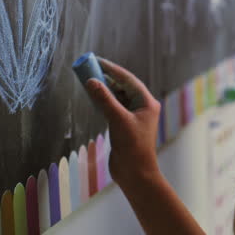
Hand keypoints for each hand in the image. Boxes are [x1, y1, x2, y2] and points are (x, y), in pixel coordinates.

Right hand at [85, 57, 161, 192]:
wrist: (135, 173)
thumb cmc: (132, 147)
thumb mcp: (118, 120)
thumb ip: (104, 99)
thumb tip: (91, 81)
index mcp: (146, 102)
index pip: (128, 80)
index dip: (112, 69)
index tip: (97, 61)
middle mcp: (142, 107)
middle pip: (122, 86)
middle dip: (106, 78)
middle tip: (89, 68)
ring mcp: (133, 116)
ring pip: (117, 97)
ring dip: (104, 89)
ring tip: (88, 80)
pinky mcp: (124, 125)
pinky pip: (113, 108)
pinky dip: (103, 102)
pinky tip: (92, 97)